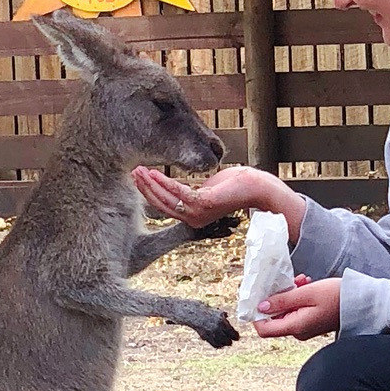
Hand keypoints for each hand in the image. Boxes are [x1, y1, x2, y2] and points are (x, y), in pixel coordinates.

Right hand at [131, 163, 303, 235]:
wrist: (257, 188)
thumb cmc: (236, 185)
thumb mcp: (209, 188)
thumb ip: (194, 189)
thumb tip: (185, 186)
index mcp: (193, 216)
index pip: (165, 206)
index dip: (150, 192)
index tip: (139, 178)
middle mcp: (193, 219)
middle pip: (161, 204)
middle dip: (145, 188)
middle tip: (132, 173)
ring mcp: (198, 214)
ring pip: (166, 200)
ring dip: (150, 184)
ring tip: (138, 171)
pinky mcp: (203, 204)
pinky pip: (178, 193)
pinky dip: (164, 182)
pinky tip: (154, 172)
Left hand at [253, 275, 340, 340]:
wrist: (360, 303)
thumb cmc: (336, 297)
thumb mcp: (306, 293)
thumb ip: (282, 300)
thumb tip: (261, 306)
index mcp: (295, 327)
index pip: (264, 329)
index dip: (256, 313)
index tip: (259, 295)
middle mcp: (298, 331)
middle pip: (274, 317)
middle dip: (277, 297)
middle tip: (290, 281)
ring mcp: (304, 328)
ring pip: (285, 311)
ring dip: (289, 294)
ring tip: (302, 280)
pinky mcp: (310, 322)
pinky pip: (296, 310)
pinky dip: (297, 297)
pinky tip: (306, 285)